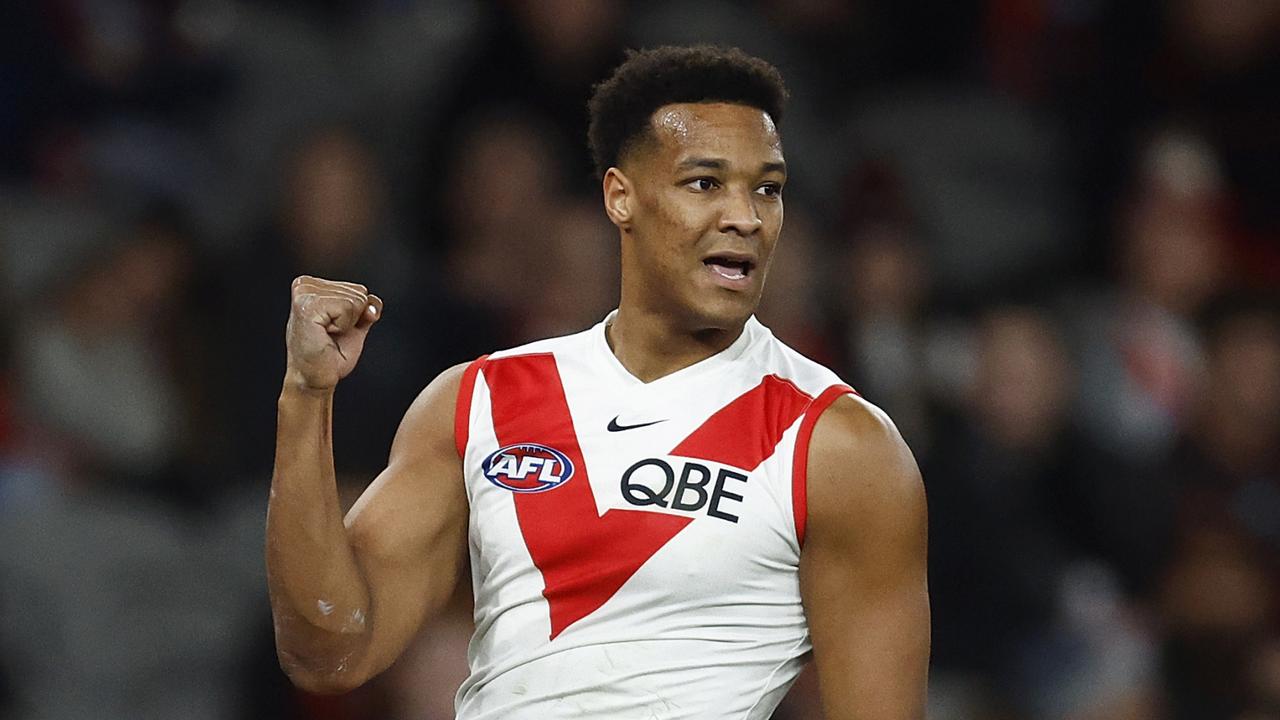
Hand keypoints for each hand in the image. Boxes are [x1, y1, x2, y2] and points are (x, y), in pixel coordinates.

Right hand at [284, 276, 383, 391]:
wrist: (314, 378)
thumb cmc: (329, 355)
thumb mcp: (355, 327)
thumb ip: (366, 309)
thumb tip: (372, 305)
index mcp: (314, 286)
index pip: (359, 290)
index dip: (356, 315)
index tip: (335, 329)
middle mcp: (305, 285)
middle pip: (359, 292)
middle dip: (353, 319)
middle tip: (330, 334)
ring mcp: (304, 294)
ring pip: (355, 300)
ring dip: (346, 324)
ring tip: (326, 334)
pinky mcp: (307, 306)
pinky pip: (347, 308)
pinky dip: (343, 326)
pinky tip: (324, 334)